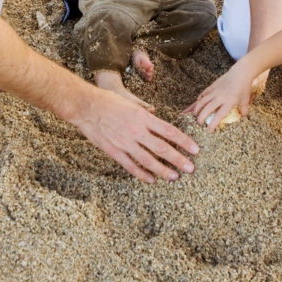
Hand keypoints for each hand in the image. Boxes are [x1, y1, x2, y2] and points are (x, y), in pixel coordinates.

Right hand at [74, 88, 197, 182]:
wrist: (86, 106)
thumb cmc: (108, 101)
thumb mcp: (130, 102)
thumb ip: (144, 111)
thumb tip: (156, 115)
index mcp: (143, 117)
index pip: (169, 131)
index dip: (184, 141)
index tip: (195, 149)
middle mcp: (136, 130)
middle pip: (162, 148)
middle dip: (178, 159)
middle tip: (191, 168)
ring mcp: (125, 142)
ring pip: (148, 160)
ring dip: (163, 170)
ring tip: (175, 177)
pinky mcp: (114, 151)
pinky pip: (130, 165)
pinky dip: (142, 174)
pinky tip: (151, 179)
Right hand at [186, 63, 262, 130]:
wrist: (240, 74)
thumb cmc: (244, 88)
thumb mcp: (246, 101)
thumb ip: (244, 111)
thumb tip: (243, 118)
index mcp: (229, 103)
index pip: (219, 116)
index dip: (213, 124)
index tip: (209, 130)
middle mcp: (220, 97)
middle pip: (207, 109)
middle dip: (201, 118)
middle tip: (199, 123)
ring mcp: (215, 91)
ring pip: (202, 101)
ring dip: (197, 109)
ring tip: (195, 115)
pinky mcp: (213, 86)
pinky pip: (204, 93)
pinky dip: (200, 99)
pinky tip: (198, 102)